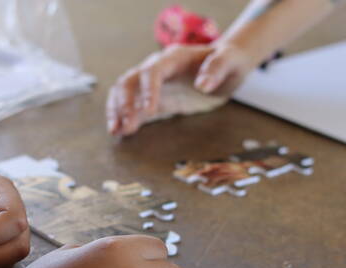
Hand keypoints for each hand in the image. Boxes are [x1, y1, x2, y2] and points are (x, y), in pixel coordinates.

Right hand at [106, 41, 257, 136]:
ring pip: (125, 93)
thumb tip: (203, 84)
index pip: (152, 70)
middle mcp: (157, 69)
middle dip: (124, 102)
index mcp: (173, 58)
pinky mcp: (156, 99)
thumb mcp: (230, 61)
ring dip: (118, 111)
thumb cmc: (228, 61)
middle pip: (130, 81)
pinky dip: (125, 118)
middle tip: (126, 124)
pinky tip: (120, 132)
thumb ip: (217, 69)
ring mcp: (154, 85)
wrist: (227, 66)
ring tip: (116, 130)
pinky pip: (135, 107)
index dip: (148, 89)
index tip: (149, 110)